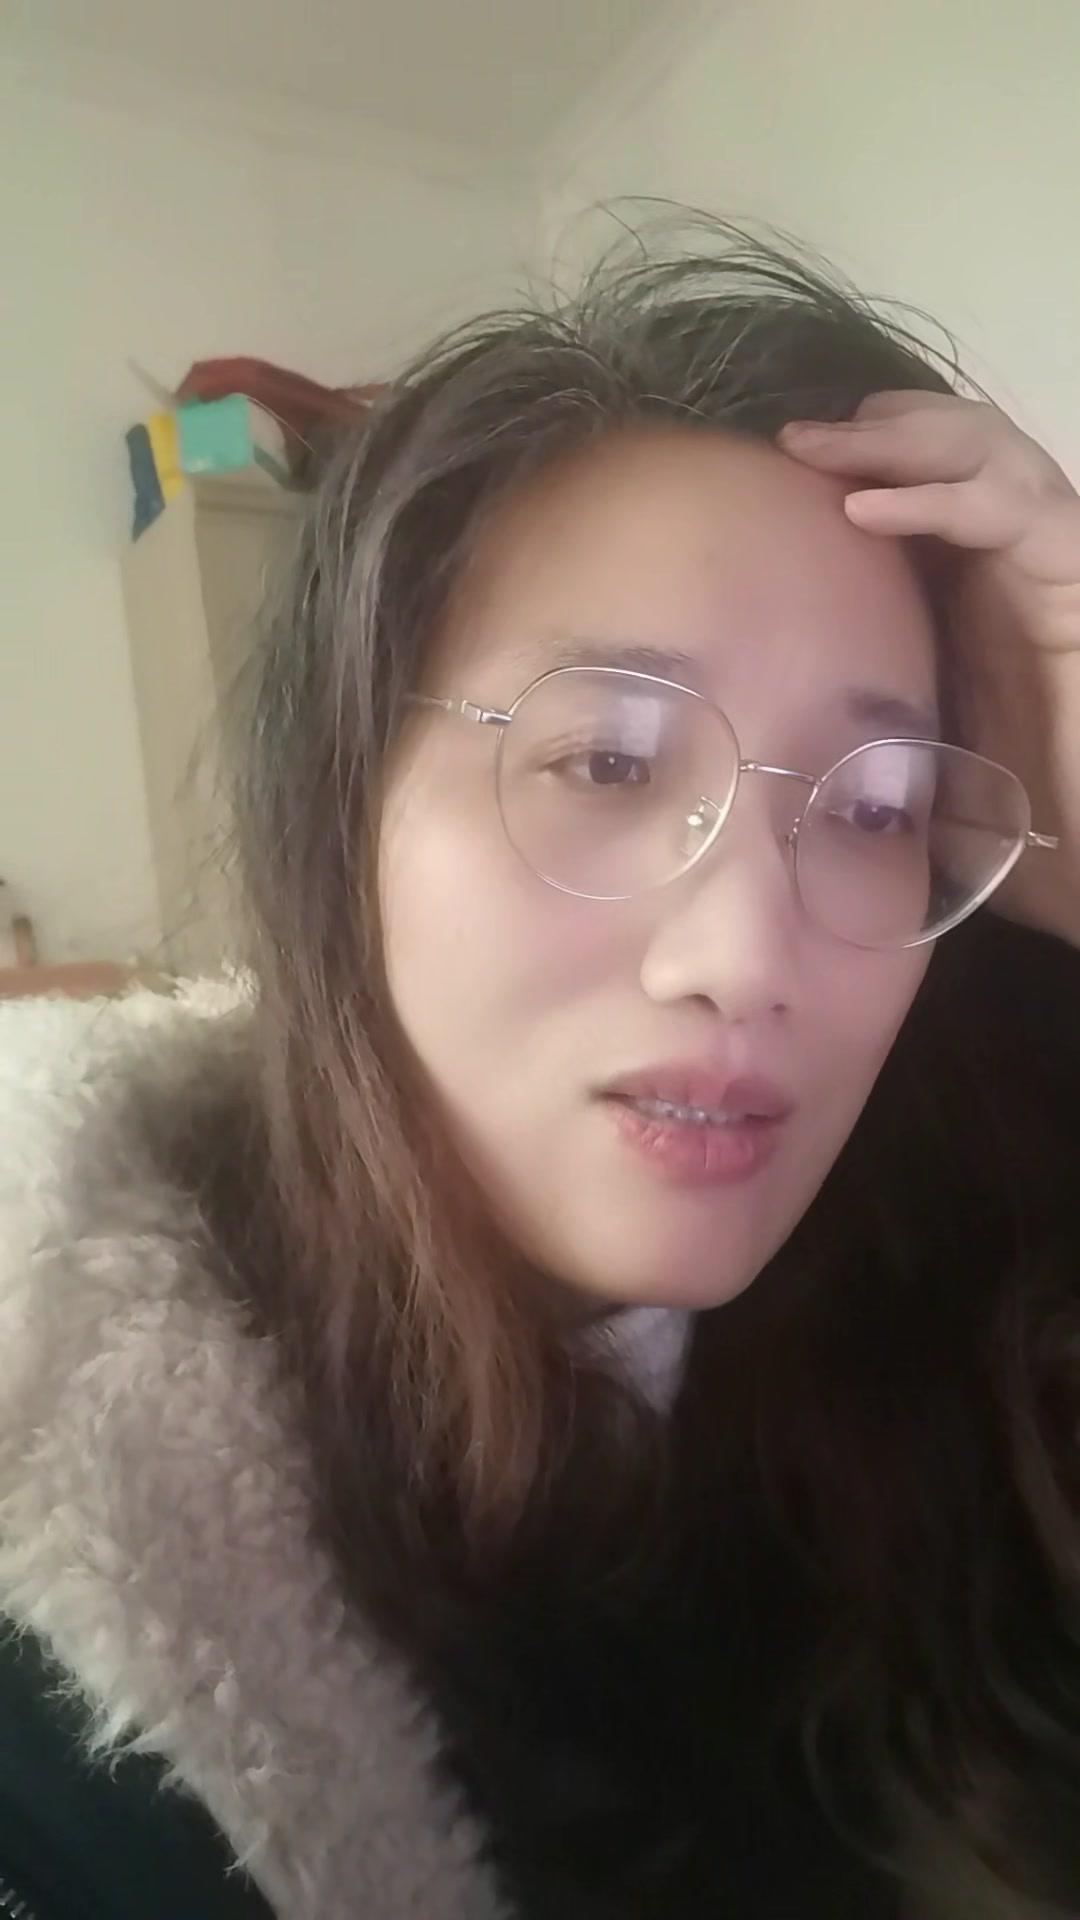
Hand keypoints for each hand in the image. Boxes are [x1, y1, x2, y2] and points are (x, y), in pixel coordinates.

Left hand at [779, 394, 1079, 944]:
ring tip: (821, 449)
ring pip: (985, 451)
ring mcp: (1050, 563)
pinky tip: (866, 508)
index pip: (920, 485)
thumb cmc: (1019, 827)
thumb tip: (757, 755)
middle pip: (951, 448)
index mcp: (976, 592)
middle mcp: (1014, 564)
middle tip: (794, 438)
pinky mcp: (1074, 577)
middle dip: (872, 430)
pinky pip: (1009, 508)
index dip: (857, 460)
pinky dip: (937, 497)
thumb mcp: (910, 762)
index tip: (774, 470)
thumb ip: (857, 734)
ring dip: (899, 439)